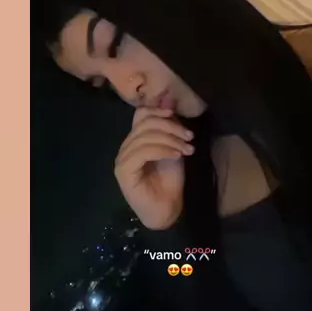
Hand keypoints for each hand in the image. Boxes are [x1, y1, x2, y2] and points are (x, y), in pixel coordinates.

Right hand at [114, 107, 194, 229]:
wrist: (168, 211)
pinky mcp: (124, 170)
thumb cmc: (170, 182)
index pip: (141, 114)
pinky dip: (162, 149)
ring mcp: (122, 158)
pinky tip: (176, 155)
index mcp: (135, 140)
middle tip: (189, 137)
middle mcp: (126, 147)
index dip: (159, 110)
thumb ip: (170, 128)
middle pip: (145, 122)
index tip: (177, 116)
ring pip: (145, 136)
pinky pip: (143, 151)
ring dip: (170, 139)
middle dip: (171, 126)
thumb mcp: (174, 148)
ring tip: (187, 148)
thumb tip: (169, 99)